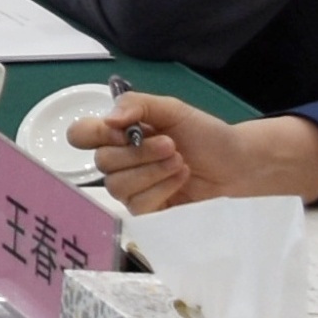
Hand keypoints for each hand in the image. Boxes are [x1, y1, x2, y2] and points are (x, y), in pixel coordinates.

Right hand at [63, 91, 317, 211]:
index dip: (95, 134)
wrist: (238, 164)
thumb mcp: (173, 109)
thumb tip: (109, 120)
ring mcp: (131, 188)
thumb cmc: (205, 134)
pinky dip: (162, 189)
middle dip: (140, 153)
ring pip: (118, 186)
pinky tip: (181, 179)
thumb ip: (137, 105)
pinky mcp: (148, 211)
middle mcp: (119, 161)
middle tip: (171, 145)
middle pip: (102, 162)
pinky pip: (137, 205)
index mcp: (118, 134)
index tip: (125, 130)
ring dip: (153, 171)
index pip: (80, 135)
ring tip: (180, 162)